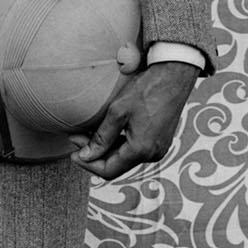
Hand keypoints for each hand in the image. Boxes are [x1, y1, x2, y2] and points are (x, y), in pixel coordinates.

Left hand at [70, 61, 197, 179]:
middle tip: (76, 138)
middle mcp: (152, 154)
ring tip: (88, 133)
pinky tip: (107, 131)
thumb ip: (101, 138)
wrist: (174, 76)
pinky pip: (135, 149)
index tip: (73, 153)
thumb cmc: (147, 90)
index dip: (88, 164)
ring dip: (105, 148)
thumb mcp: (117, 112)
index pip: (108, 170)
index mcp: (142, 150)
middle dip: (94, 154)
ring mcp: (158, 148)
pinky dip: (118, 144)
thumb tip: (86, 156)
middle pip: (116, 165)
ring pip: (124, 157)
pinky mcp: (159, 140)